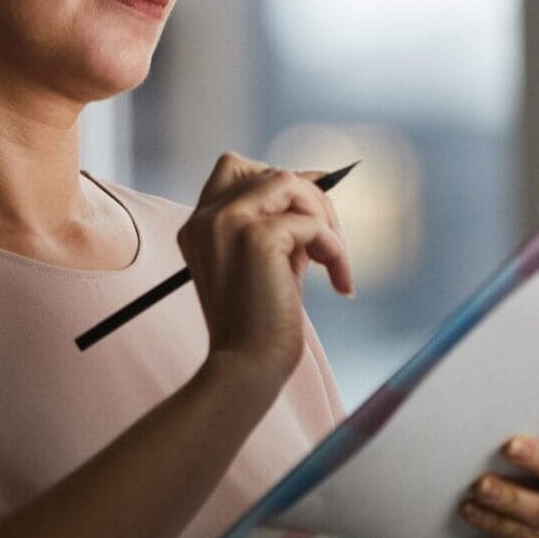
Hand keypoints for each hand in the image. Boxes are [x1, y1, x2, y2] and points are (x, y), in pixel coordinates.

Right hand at [177, 152, 352, 382]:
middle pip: (270, 172)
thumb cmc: (259, 325)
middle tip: (331, 241)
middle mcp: (206, 218)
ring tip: (334, 261)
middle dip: (312, 199)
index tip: (314, 201)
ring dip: (324, 219)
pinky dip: (334, 250)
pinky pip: (312, 224)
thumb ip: (281, 224)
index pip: (235, 168)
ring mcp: (227, 223)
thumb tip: (318, 183)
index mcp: (200, 226)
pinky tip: (338, 282)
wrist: (246, 369)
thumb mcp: (267, 263)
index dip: (280, 177)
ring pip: (291, 184)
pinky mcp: (255, 237)